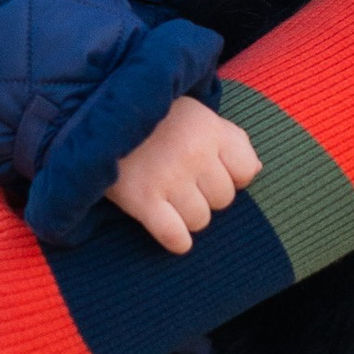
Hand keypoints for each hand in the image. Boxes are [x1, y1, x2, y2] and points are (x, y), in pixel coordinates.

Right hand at [104, 94, 260, 255]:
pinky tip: (170, 231)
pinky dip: (176, 240)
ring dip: (188, 216)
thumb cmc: (153, 117)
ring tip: (170, 199)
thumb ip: (230, 137)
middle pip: (223, 199)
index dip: (232, 176)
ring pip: (201, 220)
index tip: (211, 171)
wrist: (96, 114)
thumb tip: (256, 170)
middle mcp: (194, 153)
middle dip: (206, 195)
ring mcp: (168, 177)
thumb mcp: (195, 113)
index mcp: (209, 129)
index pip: (246, 172)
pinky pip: (174, 236)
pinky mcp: (142, 198)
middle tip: (183, 182)